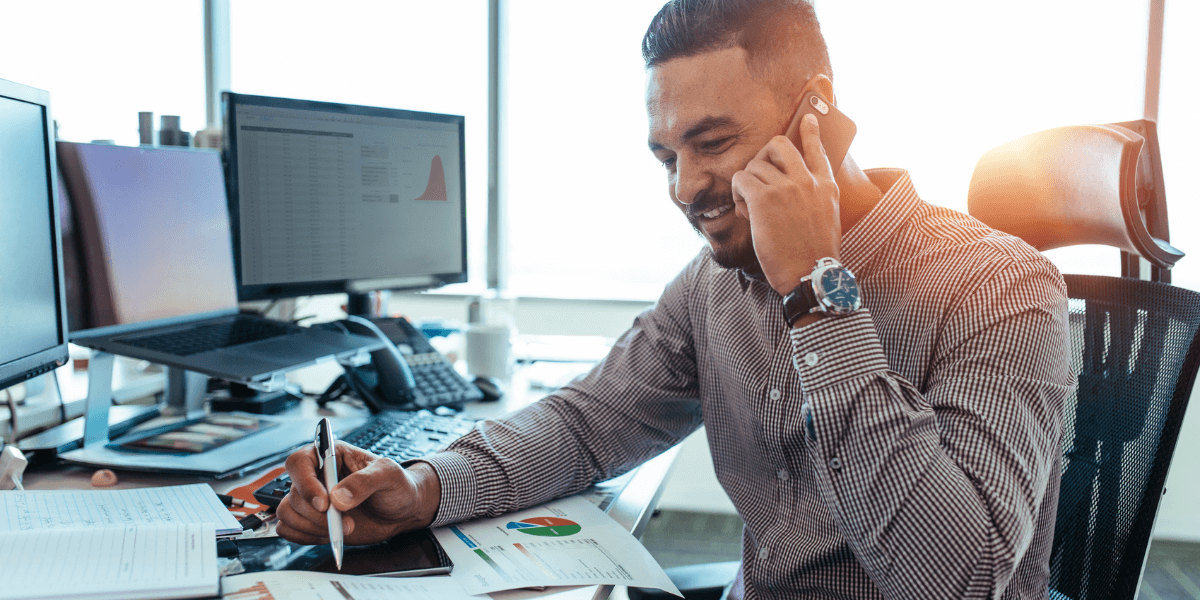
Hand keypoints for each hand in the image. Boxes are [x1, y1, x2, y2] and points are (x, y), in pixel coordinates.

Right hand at [275, 441, 440, 545]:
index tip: (324, 503)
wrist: (403, 510)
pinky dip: (305, 536)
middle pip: (294, 494)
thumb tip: (338, 498)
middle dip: (318, 514)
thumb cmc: (396, 484)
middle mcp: (316, 476)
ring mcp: (312, 499)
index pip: (299, 462)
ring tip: (342, 530)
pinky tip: (328, 536)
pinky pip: (288, 529)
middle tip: (345, 522)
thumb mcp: (388, 474)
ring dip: (311, 527)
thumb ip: (365, 481)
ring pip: (287, 512)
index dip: (305, 483)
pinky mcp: (311, 520)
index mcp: (330, 455)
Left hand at [731, 112, 840, 295]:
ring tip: (751, 207)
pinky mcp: (763, 198)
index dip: (811, 132)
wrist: (809, 274)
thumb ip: (815, 197)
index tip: (808, 119)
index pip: (818, 149)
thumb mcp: (827, 218)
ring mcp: (785, 187)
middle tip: (758, 175)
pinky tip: (745, 210)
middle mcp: (806, 181)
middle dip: (763, 155)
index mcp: (826, 186)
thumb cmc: (814, 255)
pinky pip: (740, 179)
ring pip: (754, 165)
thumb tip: (795, 187)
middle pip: (778, 144)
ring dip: (747, 184)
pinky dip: (737, 193)